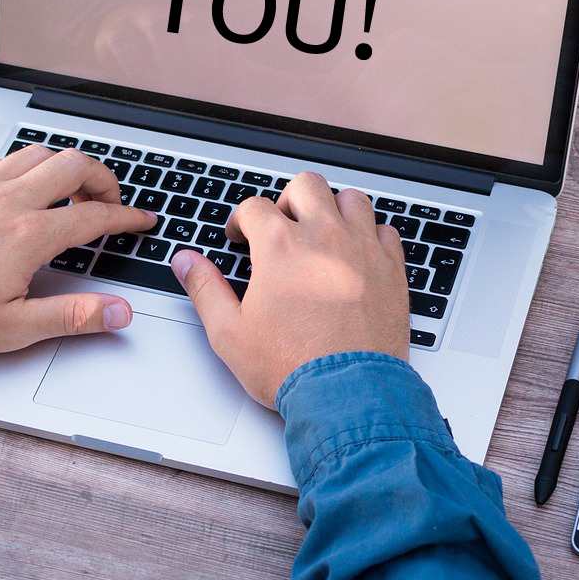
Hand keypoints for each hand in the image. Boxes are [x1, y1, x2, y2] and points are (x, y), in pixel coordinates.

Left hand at [0, 144, 156, 358]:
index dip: (127, 218)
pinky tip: (26, 188)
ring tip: (74, 192)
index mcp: (28, 236)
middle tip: (111, 201)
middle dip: (104, 178)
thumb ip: (72, 317)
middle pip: (74, 165)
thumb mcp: (14, 330)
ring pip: (39, 153)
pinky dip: (28, 166)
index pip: (95, 216)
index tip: (141, 221)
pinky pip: (5, 159)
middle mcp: (8, 202)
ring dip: (66, 166)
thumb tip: (117, 313)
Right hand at [171, 171, 408, 406]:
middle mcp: (324, 237)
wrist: (348, 394)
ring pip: (352, 199)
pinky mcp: (392, 269)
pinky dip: (371, 235)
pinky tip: (359, 254)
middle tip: (282, 226)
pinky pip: (386, 231)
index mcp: (280, 246)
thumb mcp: (229, 333)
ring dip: (333, 209)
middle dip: (288, 200)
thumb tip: (186, 262)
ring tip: (323, 233)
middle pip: (306, 185)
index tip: (242, 237)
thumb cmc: (291, 366)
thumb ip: (205, 289)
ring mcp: (363, 250)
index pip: (255, 207)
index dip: (242, 220)